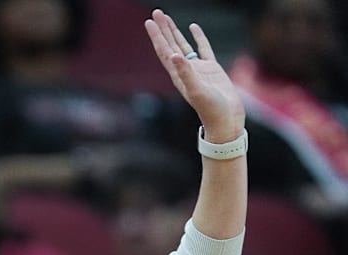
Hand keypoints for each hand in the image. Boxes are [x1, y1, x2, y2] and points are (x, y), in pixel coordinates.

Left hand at [145, 9, 244, 140]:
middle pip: (169, 45)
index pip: (164, 51)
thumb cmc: (210, 109)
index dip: (157, 36)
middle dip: (163, 29)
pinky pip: (202, 48)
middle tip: (156, 13)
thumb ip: (186, 73)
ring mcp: (198, 69)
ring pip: (183, 45)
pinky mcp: (211, 69)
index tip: (150, 22)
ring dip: (174, 32)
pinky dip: (198, 37)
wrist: (226, 120)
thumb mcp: (197, 90)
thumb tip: (174, 55)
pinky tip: (193, 27)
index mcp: (177, 75)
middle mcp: (184, 70)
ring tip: (167, 18)